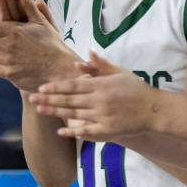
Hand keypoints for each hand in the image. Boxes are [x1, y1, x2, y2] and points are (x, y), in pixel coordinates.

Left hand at [30, 51, 156, 137]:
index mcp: (101, 85)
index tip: (41, 87)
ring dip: (56, 112)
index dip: (56, 87)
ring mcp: (102, 116)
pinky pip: (86, 131)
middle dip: (49, 99)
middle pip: (69, 100)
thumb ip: (100, 66)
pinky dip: (73, 130)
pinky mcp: (107, 130)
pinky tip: (60, 130)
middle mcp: (99, 101)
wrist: (154, 110)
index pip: (73, 85)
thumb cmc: (136, 89)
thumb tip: (85, 55)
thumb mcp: (120, 73)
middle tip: (32, 98)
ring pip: (74, 114)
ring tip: (40, 110)